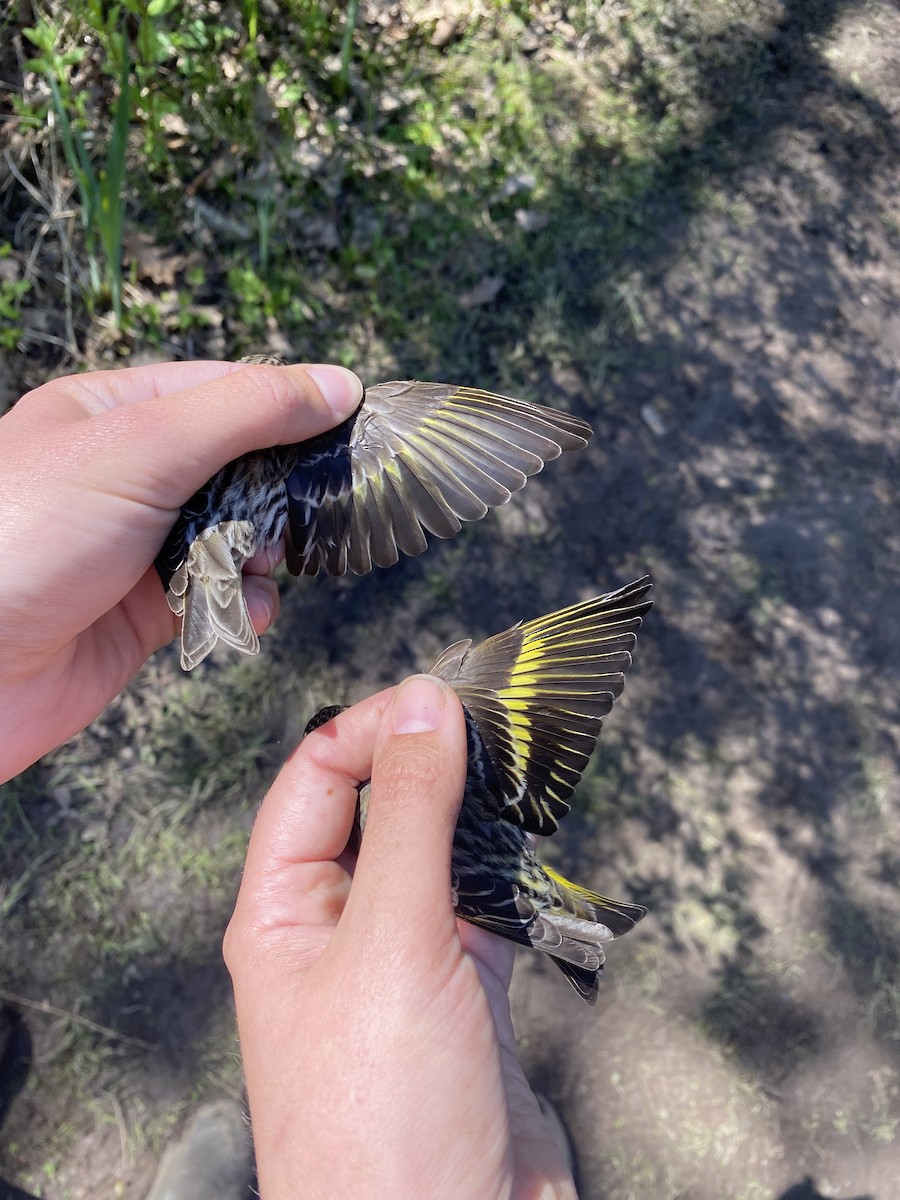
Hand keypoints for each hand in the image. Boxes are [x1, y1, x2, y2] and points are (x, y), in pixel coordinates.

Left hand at [0, 360, 362, 781]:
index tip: (356, 421)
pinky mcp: (144, 613)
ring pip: (238, 537)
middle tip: (313, 511)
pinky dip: (244, 606)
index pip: (226, 390)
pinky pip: (220, 597)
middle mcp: (127, 475)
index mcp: (111, 412)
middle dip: (280, 494)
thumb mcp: (139, 449)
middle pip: (240, 467)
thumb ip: (243, 413)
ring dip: (264, 556)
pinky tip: (244, 613)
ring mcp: (136, 546)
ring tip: (261, 568)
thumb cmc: (23, 538)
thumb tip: (336, 383)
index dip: (292, 404)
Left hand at [225, 674, 576, 1199]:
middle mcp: (337, 930)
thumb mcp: (392, 941)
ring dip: (480, 814)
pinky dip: (514, 876)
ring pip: (439, 855)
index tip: (441, 700)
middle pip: (379, 810)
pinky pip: (486, 906)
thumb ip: (413, 815)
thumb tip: (423, 704)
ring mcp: (404, 961)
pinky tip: (538, 856)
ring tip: (522, 773)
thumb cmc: (381, 1117)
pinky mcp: (465, 992)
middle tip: (496, 721)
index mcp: (282, 913)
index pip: (316, 779)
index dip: (372, 727)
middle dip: (432, 761)